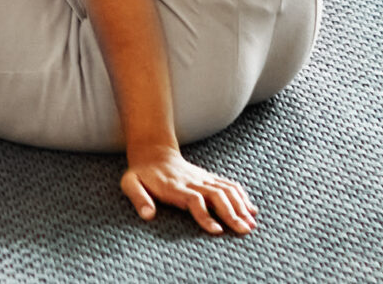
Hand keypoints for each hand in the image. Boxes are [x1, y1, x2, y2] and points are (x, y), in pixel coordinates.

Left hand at [120, 147, 256, 235]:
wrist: (152, 152)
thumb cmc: (141, 174)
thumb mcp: (130, 183)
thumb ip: (138, 198)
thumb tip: (148, 215)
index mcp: (174, 186)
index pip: (194, 199)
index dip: (206, 215)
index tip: (217, 231)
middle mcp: (192, 181)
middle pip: (216, 195)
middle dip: (232, 213)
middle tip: (244, 231)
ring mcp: (202, 178)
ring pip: (226, 189)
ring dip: (240, 206)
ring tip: (251, 224)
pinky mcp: (208, 177)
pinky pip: (228, 184)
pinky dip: (242, 196)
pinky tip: (251, 210)